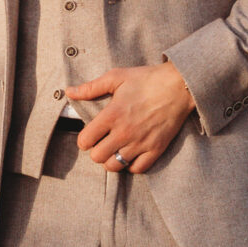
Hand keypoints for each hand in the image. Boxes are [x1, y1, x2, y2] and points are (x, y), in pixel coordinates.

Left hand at [68, 61, 195, 174]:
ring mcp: (141, 143)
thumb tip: (69, 92)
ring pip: (115, 166)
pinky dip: (131, 165)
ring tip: (115, 150)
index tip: (89, 135)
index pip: (85, 140)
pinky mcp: (156, 149)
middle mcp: (124, 132)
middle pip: (98, 157)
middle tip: (102, 143)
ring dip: (111, 160)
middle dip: (96, 151)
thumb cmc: (146, 79)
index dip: (84, 139)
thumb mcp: (116, 77)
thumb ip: (91, 87)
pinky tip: (131, 154)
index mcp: (112, 115)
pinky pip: (138, 169)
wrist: (178, 86)